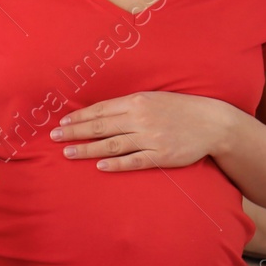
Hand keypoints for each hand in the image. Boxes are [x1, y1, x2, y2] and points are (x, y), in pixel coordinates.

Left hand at [50, 91, 236, 170]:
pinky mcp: (161, 155)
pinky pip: (133, 161)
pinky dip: (115, 164)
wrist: (212, 123)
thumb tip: (100, 112)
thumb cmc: (179, 109)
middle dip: (74, 133)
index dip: (79, 118)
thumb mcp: (153, 98)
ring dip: (87, 150)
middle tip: (54, 138)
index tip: (61, 123)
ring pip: (111, 145)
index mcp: (137, 101)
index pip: (101, 110)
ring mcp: (150, 138)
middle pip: (100, 127)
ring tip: (68, 153)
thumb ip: (128, 105)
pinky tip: (99, 166)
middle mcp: (140, 119)